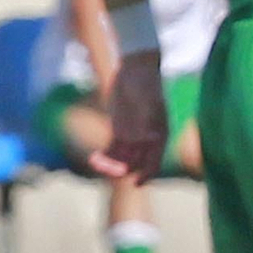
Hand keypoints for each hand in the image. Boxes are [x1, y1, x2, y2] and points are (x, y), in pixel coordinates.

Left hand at [90, 49, 166, 183]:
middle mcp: (147, 141)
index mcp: (158, 138)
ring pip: (121, 159)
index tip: (135, 182)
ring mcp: (132, 137)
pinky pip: (111, 150)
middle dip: (122, 170)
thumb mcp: (148, 101)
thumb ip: (148, 120)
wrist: (135, 70)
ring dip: (110, 165)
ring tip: (96, 163)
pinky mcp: (119, 131)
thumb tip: (151, 139)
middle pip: (135, 165)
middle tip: (107, 169)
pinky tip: (93, 159)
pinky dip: (103, 156)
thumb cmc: (146, 84)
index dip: (146, 175)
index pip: (154, 164)